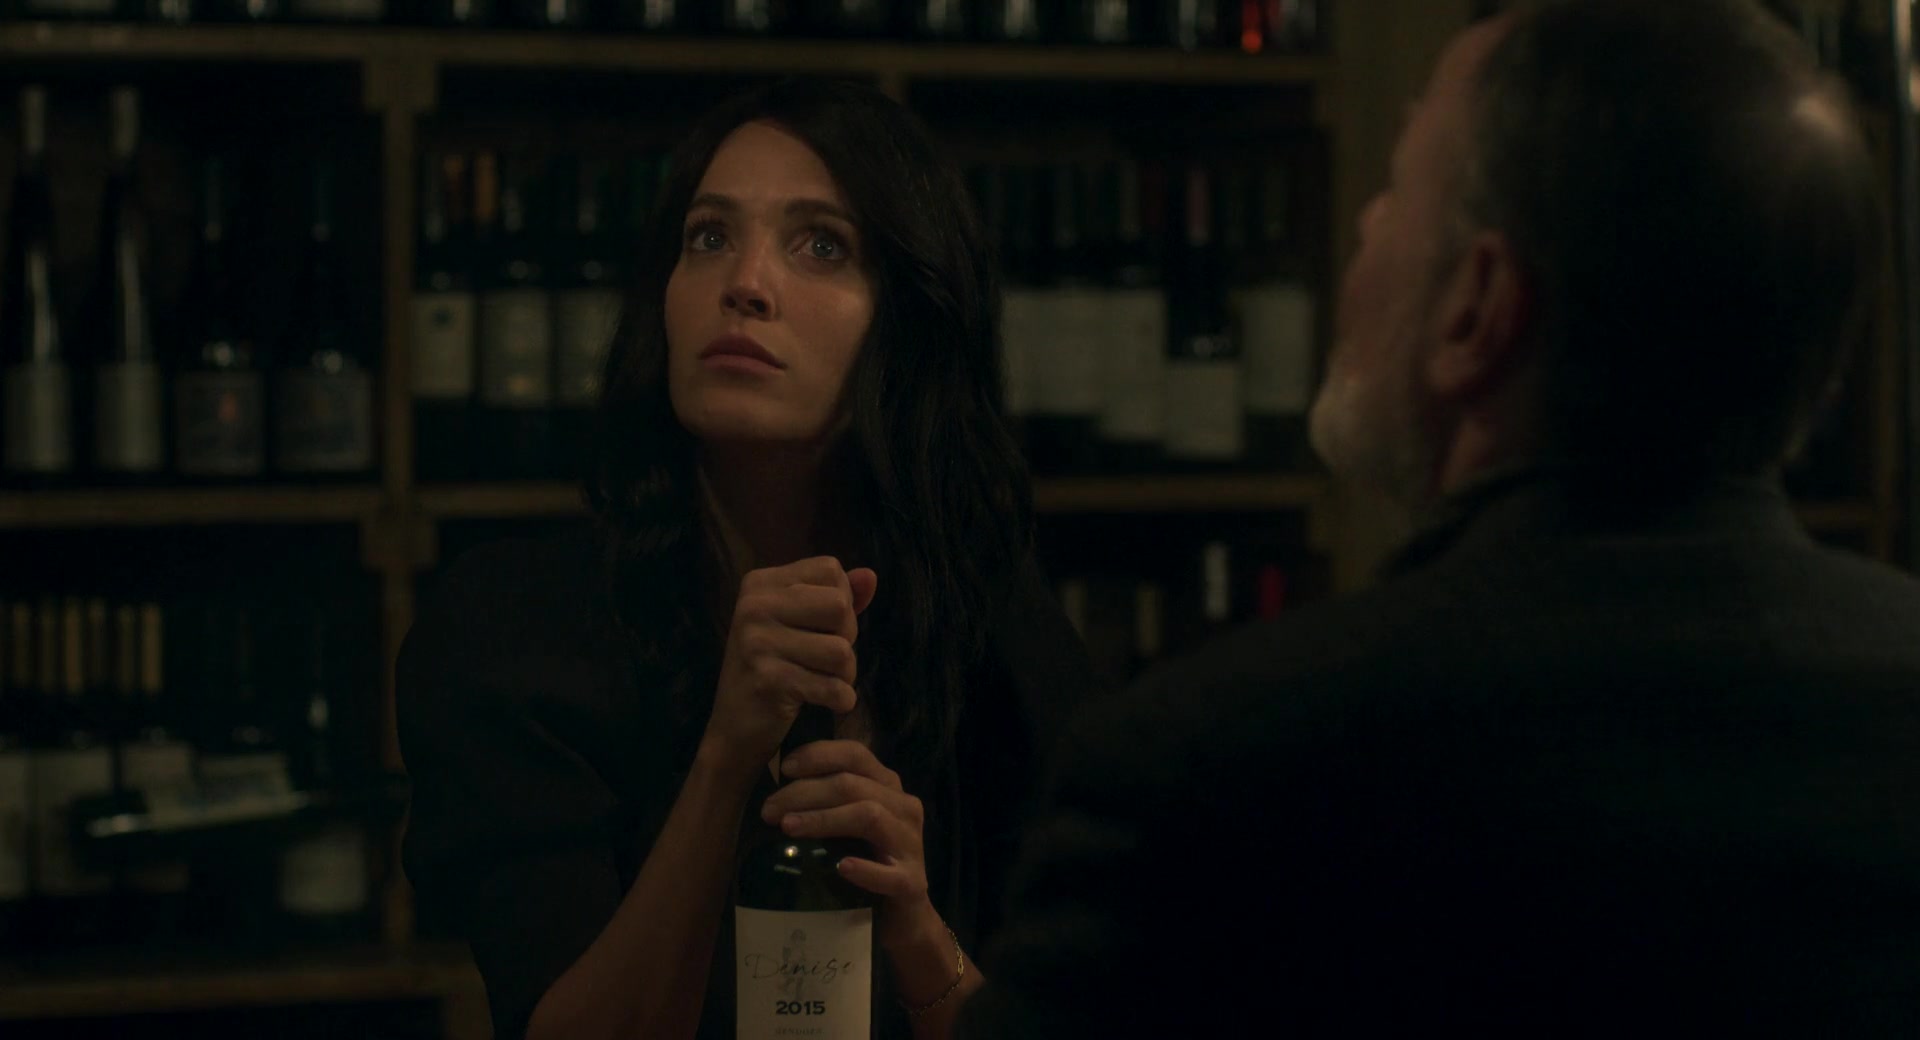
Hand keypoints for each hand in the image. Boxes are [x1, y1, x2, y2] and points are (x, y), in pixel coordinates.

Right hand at [702, 558, 878, 777]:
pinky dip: (841, 700)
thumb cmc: (776, 669)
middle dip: (846, 637)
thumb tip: (870, 576)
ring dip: (845, 674)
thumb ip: (838, 597)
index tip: (820, 628)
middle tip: (824, 659)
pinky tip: (825, 703)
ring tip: (823, 681)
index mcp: (760, 583)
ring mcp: (756, 642)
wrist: (735, 729)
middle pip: (839, 605)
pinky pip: (834, 687)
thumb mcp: (802, 625)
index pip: (830, 570)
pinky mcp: (767, 680)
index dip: (841, 601)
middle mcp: (754, 605)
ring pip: (842, 650)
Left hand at [760, 739, 937, 947]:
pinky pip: (889, 874)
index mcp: (887, 787)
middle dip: (805, 792)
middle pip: (852, 785)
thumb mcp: (848, 825)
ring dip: (825, 819)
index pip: (856, 754)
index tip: (783, 768)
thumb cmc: (866, 862)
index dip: (819, 755)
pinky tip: (840, 868)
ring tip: (789, 828)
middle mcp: (904, 808)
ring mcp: (911, 845)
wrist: (902, 918)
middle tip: (769, 811)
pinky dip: (864, 869)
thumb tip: (774, 792)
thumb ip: (826, 802)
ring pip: (868, 816)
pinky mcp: (912, 882)